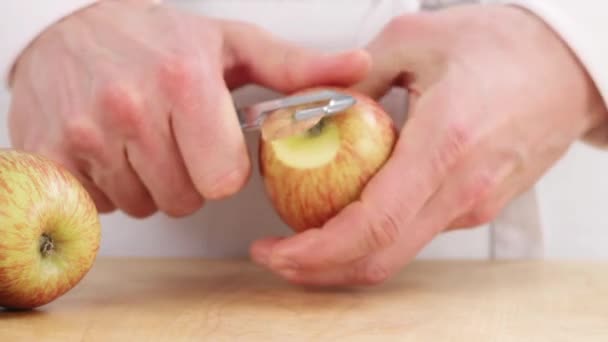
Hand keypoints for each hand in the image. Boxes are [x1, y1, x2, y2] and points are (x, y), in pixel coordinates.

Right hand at [8, 0, 369, 217]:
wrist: (69, 29)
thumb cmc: (159, 39)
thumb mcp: (233, 44)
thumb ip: (297, 67)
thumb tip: (359, 69)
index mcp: (184, 80)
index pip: (223, 180)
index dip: (223, 168)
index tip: (211, 143)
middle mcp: (130, 106)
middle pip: (184, 198)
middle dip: (187, 178)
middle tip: (174, 137)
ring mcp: (85, 132)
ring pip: (143, 204)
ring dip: (148, 182)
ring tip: (141, 138)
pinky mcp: (50, 153)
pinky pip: (99, 204)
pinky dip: (108, 186)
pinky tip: (110, 149)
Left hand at [250, 5, 606, 285]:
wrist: (566, 66)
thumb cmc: (503, 46)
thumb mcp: (415, 39)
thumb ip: (355, 75)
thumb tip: (314, 105)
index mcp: (444, 145)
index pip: (373, 225)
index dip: (317, 251)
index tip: (277, 251)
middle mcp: (461, 189)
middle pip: (380, 259)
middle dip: (319, 269)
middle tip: (278, 255)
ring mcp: (472, 205)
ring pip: (397, 253)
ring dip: (343, 255)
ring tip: (304, 235)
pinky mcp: (475, 207)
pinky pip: (415, 234)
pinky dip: (374, 238)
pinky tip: (349, 216)